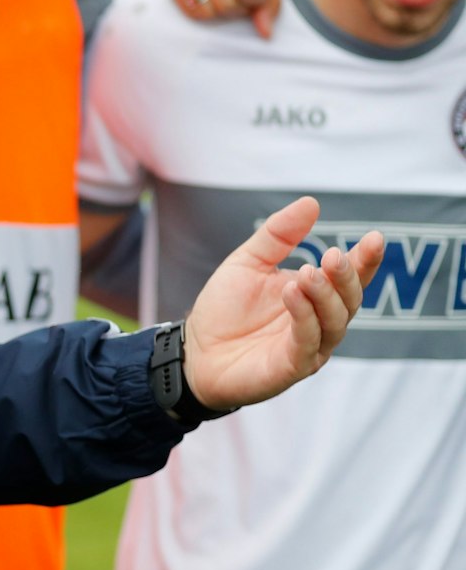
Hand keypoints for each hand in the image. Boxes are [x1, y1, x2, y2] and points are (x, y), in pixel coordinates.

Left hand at [182, 197, 383, 409]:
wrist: (194, 352)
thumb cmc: (225, 308)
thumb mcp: (248, 262)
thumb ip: (278, 235)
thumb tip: (311, 203)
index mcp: (315, 297)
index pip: (350, 278)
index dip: (365, 260)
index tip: (375, 237)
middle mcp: (319, 322)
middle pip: (349, 300)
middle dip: (346, 277)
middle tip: (332, 256)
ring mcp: (309, 347)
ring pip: (334, 322)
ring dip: (324, 296)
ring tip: (308, 273)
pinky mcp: (291, 367)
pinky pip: (307, 342)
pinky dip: (304, 317)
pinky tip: (292, 294)